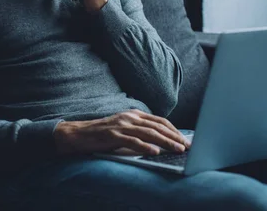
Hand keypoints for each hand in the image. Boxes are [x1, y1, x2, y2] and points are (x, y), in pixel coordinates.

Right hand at [53, 109, 190, 155]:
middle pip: (157, 126)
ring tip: (177, 149)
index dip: (174, 130)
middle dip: (174, 137)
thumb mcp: (124, 128)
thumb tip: (162, 142)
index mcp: (134, 114)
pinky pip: (132, 141)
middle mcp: (129, 117)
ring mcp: (121, 126)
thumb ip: (140, 131)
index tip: (185, 140)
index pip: (159, 121)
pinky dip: (145, 147)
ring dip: (165, 142)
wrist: (79, 134)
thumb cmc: (103, 134)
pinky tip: (155, 152)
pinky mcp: (113, 135)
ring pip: (148, 133)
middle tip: (187, 147)